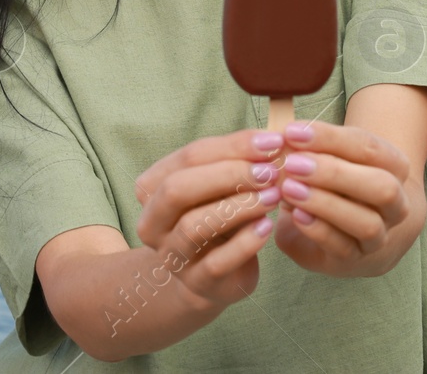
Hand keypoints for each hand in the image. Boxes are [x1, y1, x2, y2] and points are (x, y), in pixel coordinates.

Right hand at [132, 129, 286, 310]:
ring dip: (239, 207)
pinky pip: (216, 263)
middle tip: (270, 171)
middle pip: (178, 189)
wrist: (216, 274)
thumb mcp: (221, 185)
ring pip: (194, 226)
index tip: (272, 141)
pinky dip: (245, 243)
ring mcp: (171, 256)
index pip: (188, 157)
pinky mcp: (196, 283)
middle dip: (228, 174)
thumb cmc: (219, 216)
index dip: (232, 146)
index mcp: (152, 189)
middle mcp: (152, 223)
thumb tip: (271, 141)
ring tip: (274, 196)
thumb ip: (238, 161)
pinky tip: (267, 227)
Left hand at [271, 120, 413, 276]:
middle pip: (380, 186)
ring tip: (289, 189)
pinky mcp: (356, 258)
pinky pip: (343, 248)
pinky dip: (318, 230)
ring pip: (367, 223)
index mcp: (394, 167)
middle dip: (334, 173)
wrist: (356, 231)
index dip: (330, 138)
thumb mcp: (332, 160)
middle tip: (293, 163)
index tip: (293, 132)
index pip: (369, 147)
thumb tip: (282, 138)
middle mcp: (395, 203)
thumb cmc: (338, 184)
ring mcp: (380, 235)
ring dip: (325, 204)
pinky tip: (295, 214)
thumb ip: (313, 149)